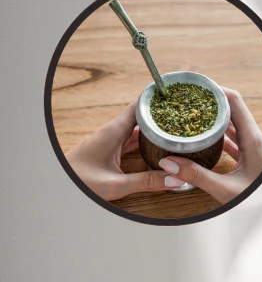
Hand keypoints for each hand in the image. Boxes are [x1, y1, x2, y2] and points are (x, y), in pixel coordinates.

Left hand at [66, 101, 186, 200]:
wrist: (58, 186)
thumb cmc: (79, 181)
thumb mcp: (116, 184)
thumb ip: (147, 182)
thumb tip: (175, 179)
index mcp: (113, 133)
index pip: (138, 107)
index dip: (155, 99)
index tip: (174, 95)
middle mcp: (112, 133)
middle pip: (140, 116)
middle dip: (160, 114)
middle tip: (183, 112)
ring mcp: (110, 141)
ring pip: (136, 128)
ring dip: (154, 128)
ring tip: (175, 128)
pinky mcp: (108, 150)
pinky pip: (131, 140)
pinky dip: (145, 140)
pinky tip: (157, 146)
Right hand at [157, 89, 261, 203]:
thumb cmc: (259, 200)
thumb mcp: (225, 189)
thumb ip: (197, 176)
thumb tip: (168, 163)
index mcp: (253, 139)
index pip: (234, 101)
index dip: (215, 90)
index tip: (194, 86)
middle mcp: (255, 138)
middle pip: (232, 109)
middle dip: (210, 101)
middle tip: (187, 97)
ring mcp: (254, 146)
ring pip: (233, 123)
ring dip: (213, 117)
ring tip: (191, 113)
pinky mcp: (251, 155)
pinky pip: (234, 137)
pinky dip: (218, 133)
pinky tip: (202, 136)